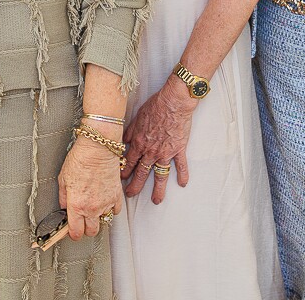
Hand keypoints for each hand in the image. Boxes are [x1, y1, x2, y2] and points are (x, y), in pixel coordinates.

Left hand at [58, 137, 122, 240]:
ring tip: (93, 206)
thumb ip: (63, 198)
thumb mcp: (62, 179)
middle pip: (91, 231)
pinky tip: (104, 200)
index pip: (76, 232)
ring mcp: (106, 203)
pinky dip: (110, 208)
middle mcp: (92, 208)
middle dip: (85, 228)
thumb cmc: (80, 159)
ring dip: (98, 217)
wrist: (98, 148)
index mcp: (76, 205)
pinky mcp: (116, 196)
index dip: (73, 233)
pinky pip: (115, 211)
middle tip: (82, 220)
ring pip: (104, 221)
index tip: (72, 230)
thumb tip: (64, 207)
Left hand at [120, 81, 194, 202]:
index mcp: (139, 143)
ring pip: (160, 175)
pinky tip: (182, 184)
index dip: (124, 172)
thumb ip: (129, 131)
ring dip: (157, 189)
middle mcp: (151, 151)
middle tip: (131, 195)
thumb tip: (123, 141)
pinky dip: (183, 175)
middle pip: (141, 172)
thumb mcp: (136, 117)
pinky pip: (181, 165)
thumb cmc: (155, 106)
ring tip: (156, 201)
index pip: (129, 162)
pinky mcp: (178, 149)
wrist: (173, 102)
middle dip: (135, 186)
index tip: (121, 180)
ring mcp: (165, 152)